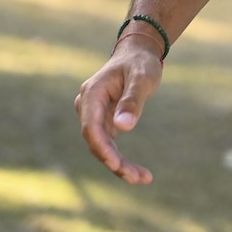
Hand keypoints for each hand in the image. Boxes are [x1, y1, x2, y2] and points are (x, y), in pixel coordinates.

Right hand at [74, 37, 162, 183]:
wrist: (138, 53)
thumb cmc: (140, 63)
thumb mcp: (142, 78)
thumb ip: (132, 100)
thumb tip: (123, 128)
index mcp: (92, 93)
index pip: (91, 127)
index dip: (102, 148)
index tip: (116, 164)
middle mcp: (88, 106)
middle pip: (96, 141)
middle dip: (114, 162)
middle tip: (137, 178)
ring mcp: (94, 115)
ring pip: (102, 147)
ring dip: (119, 164)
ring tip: (143, 178)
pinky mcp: (103, 122)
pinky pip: (109, 144)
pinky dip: (121, 158)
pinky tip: (139, 172)